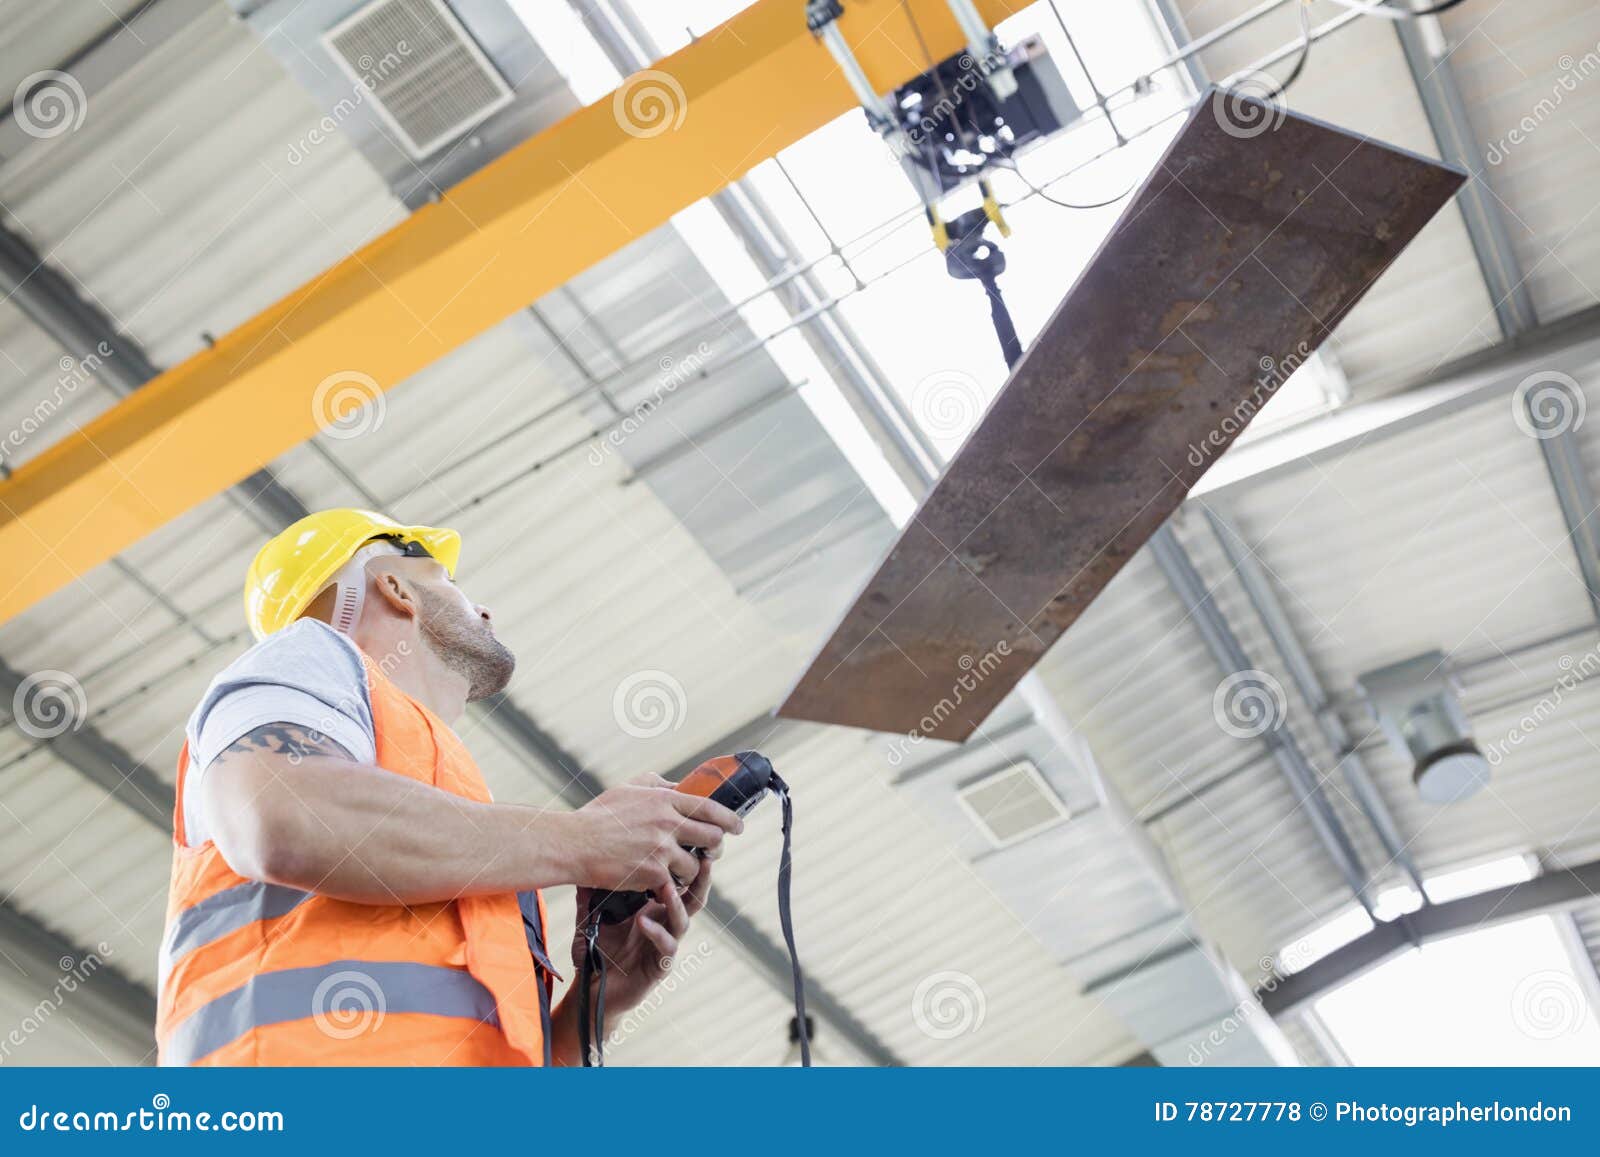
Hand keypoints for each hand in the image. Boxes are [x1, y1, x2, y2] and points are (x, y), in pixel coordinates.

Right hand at [568, 774, 740, 902]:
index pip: (711, 807)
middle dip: (716, 846)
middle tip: (711, 851)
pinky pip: (676, 882)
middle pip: (713, 837)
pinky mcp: (654, 872)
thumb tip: (679, 785)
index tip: (737, 826)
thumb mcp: (628, 788)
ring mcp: (662, 848)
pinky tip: (659, 882)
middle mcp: (668, 822)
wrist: (575, 844)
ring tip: (675, 868)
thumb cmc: (598, 816)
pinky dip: (670, 884)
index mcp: (664, 799)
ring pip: (696, 865)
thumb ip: (656, 784)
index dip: (730, 819)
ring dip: (690, 869)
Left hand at [570, 851, 711, 1021]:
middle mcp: (664, 924)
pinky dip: (656, 933)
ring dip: (677, 904)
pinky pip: (666, 948)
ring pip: (683, 922)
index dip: (686, 864)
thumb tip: (581, 863)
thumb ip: (589, 894)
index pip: (678, 883)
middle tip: (703, 859)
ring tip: (667, 888)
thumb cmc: (596, 951)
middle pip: (694, 898)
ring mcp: (664, 945)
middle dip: (701, 878)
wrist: (593, 990)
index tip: (688, 840)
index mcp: (654, 909)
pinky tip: (643, 922)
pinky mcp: (660, 967)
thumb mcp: (589, 917)